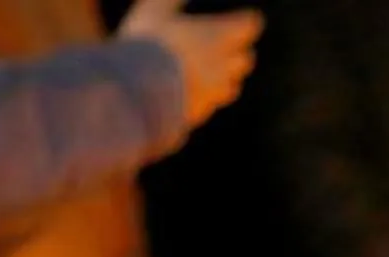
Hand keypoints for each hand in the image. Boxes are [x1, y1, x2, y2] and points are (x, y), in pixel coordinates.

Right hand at [119, 0, 262, 131]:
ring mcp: (216, 93)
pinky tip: (195, 92)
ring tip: (213, 72)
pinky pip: (213, 104)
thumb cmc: (149, 44)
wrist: (139, 93)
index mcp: (219, 35)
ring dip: (226, 78)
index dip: (247, 21)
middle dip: (239, 52)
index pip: (249, 25)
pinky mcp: (204, 113)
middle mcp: (224, 65)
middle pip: (245, 59)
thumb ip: (171, 1)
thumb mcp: (155, 12)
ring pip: (232, 86)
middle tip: (231, 47)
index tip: (247, 19)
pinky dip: (209, 97)